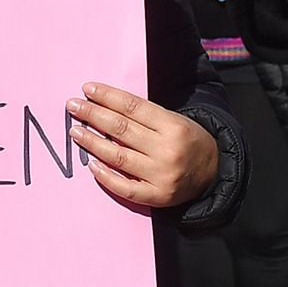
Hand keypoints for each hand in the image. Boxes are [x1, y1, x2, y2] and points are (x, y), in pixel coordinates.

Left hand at [66, 82, 217, 209]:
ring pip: (118, 157)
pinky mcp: (157, 197)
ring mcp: (161, 176)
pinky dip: (105, 176)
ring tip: (76, 131)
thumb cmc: (186, 141)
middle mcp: (167, 150)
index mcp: (173, 126)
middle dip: (93, 115)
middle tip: (72, 106)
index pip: (133, 107)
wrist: (214, 172)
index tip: (87, 89)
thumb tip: (103, 106)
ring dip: (92, 142)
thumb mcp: (173, 120)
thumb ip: (143, 117)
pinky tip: (91, 164)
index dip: (108, 97)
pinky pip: (125, 188)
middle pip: (122, 129)